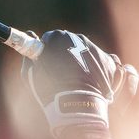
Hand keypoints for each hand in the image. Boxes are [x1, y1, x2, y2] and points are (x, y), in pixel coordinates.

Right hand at [24, 29, 138, 137]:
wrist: (76, 104)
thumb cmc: (49, 89)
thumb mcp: (30, 72)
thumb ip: (28, 53)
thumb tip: (29, 34)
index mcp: (59, 37)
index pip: (51, 38)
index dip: (47, 52)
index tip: (46, 64)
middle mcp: (80, 38)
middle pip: (70, 44)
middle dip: (66, 56)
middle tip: (61, 75)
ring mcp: (97, 49)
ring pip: (87, 54)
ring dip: (82, 64)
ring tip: (77, 83)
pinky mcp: (110, 62)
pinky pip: (102, 64)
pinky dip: (97, 73)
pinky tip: (90, 85)